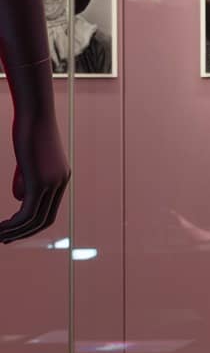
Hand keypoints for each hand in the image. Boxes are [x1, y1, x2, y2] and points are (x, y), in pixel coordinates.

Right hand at [1, 100, 69, 243]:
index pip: (48, 210)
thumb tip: (20, 200)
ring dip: (16, 231)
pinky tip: (2, 227)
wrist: (34, 113)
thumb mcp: (27, 160)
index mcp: (60, 179)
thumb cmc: (28, 130)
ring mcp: (52, 184)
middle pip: (45, 220)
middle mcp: (60, 184)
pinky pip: (27, 212)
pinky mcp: (40, 183)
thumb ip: (25, 180)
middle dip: (25, 233)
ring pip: (34, 220)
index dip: (32, 224)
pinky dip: (14, 224)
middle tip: (5, 239)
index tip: (13, 230)